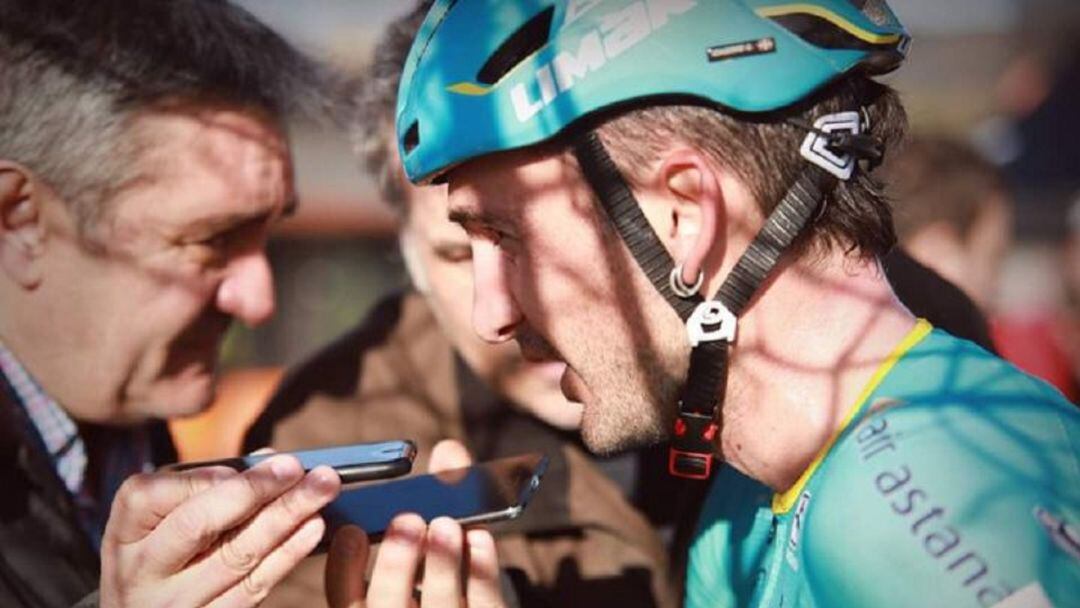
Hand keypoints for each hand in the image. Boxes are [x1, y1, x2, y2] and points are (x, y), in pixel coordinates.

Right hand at [99, 455, 340, 606]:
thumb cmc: (162, 552)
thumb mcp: (161, 518)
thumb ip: (207, 484)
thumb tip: (272, 459)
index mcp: (124, 533)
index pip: (150, 496)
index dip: (202, 477)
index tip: (241, 464)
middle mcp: (142, 572)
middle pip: (198, 525)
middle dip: (253, 490)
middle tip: (297, 466)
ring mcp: (174, 605)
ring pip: (236, 556)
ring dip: (285, 517)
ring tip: (322, 488)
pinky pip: (254, 589)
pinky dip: (288, 554)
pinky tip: (314, 528)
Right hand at [324, 440, 505, 607]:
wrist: (479, 604)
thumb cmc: (445, 565)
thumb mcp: (430, 536)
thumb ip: (435, 491)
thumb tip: (448, 449)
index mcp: (373, 604)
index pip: (345, 596)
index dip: (344, 567)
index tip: (351, 531)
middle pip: (388, 605)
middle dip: (396, 563)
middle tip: (406, 521)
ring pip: (438, 606)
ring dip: (442, 562)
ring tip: (446, 525)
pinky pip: (481, 602)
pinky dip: (480, 568)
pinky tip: (479, 538)